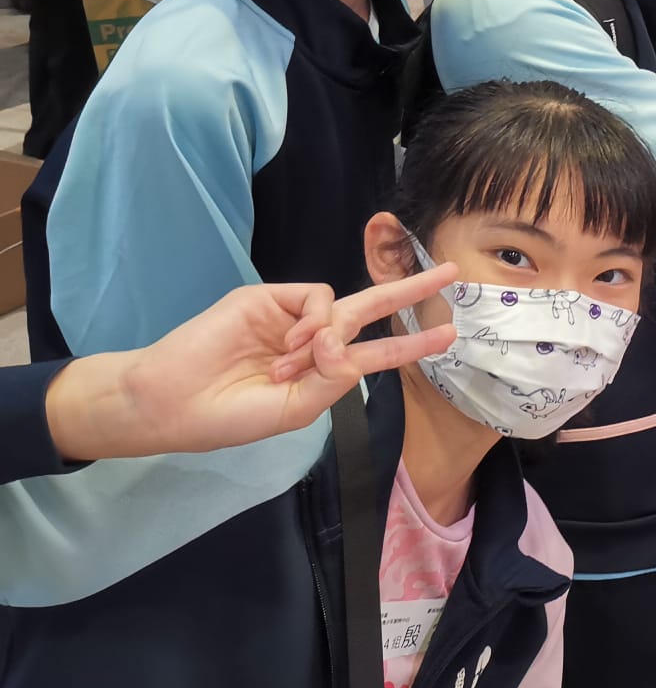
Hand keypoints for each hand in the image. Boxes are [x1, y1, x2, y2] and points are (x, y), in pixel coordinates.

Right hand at [43, 268, 459, 461]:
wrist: (172, 402)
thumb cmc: (230, 415)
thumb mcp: (296, 409)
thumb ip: (333, 379)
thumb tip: (345, 343)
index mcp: (321, 370)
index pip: (376, 352)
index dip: (412, 343)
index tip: (448, 335)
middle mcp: (312, 339)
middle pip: (371, 309)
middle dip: (411, 291)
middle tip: (451, 272)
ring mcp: (290, 316)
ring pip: (342, 308)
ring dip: (327, 339)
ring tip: (289, 365)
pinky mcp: (269, 297)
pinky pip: (315, 298)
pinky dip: (313, 321)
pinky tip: (288, 344)